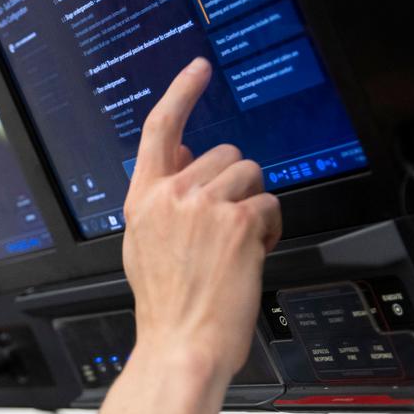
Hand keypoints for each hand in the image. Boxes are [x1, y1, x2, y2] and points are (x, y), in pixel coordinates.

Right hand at [122, 58, 281, 378]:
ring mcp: (204, 206)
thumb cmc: (166, 306)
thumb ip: (163, 198)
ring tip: (237, 245)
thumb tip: (189, 154)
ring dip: (254, 206)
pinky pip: (270, 202)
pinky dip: (270, 228)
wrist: (181, 343)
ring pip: (250, 175)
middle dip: (235, 183)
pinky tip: (252, 254)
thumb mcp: (145, 245)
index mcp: (143, 200)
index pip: (160, 129)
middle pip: (222, 153)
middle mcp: (171, 196)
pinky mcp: (238, 220)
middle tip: (228, 225)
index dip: (181, 92)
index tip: (198, 70)